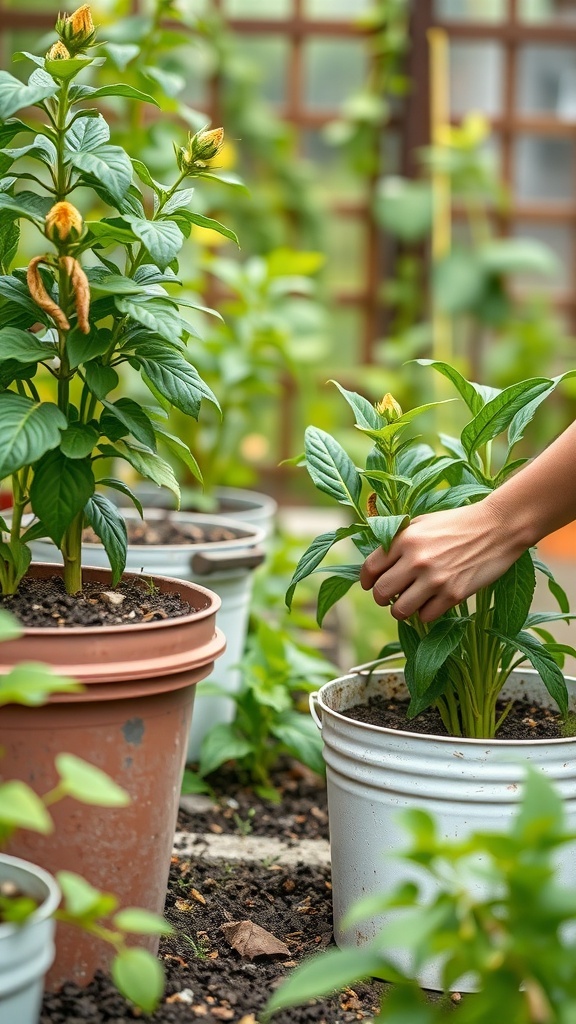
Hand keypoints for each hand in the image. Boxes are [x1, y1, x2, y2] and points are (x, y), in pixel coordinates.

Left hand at [360, 499, 522, 622]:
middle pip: (381, 593)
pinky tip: (431, 604)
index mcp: (404, 539)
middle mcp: (416, 559)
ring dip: (400, 611)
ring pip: (399, 611)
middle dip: (381, 598)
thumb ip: (399, 539)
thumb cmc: (458, 523)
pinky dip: (425, 614)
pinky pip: (425, 617)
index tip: (370, 585)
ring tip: (407, 605)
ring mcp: (435, 579)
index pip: (370, 568)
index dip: (366, 580)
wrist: (498, 527)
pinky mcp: (453, 594)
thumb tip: (378, 561)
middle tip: (388, 598)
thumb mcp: (423, 522)